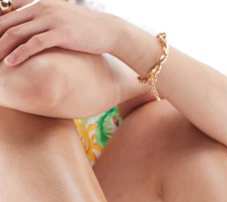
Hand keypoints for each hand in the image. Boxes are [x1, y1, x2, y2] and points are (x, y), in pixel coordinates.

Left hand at [0, 0, 123, 64]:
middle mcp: (41, 8)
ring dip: (2, 48)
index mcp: (39, 3)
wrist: (108, 30)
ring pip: (17, 33)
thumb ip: (44, 20)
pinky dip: (19, 54)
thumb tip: (32, 31)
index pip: (8, 11)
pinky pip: (34, 44)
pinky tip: (10, 63)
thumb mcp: (61, 18)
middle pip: (7, 22)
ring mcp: (50, 20)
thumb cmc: (85, 28)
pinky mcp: (60, 34)